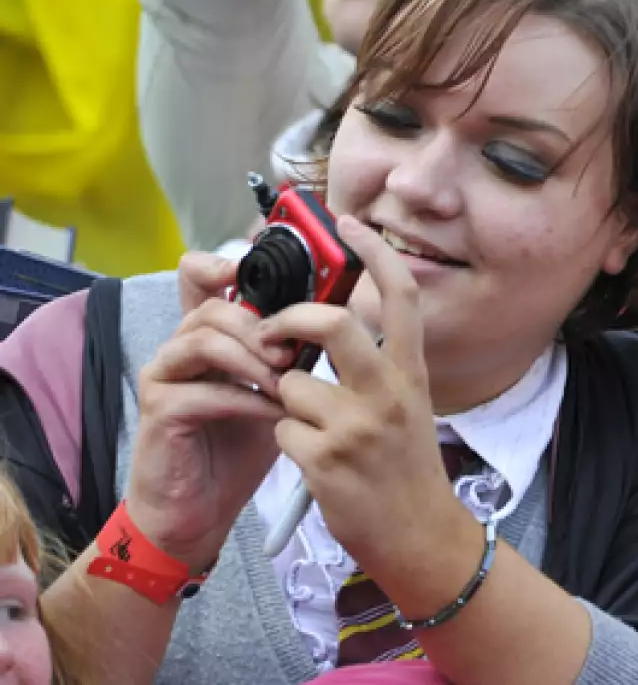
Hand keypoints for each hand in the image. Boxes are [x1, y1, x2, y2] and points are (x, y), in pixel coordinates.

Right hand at [125, 253, 293, 571]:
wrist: (200, 512)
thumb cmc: (240, 449)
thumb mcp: (276, 392)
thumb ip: (292, 355)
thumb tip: (341, 321)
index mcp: (209, 335)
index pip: (202, 278)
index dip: (225, 264)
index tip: (264, 272)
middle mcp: (180, 347)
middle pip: (216, 306)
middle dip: (264, 324)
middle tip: (297, 352)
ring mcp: (164, 376)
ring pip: (206, 339)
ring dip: (255, 358)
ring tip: (289, 381)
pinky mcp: (158, 410)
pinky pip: (205, 390)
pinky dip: (248, 399)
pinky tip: (276, 414)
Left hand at [264, 217, 472, 581]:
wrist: (420, 536)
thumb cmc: (406, 469)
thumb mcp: (407, 406)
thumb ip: (374, 366)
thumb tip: (324, 327)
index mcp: (411, 372)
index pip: (400, 295)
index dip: (376, 252)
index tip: (352, 224)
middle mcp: (389, 392)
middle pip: (333, 322)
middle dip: (289, 320)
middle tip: (271, 332)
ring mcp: (358, 425)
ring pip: (290, 385)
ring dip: (284, 405)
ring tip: (309, 429)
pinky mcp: (327, 459)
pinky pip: (280, 430)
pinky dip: (285, 442)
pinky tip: (313, 462)